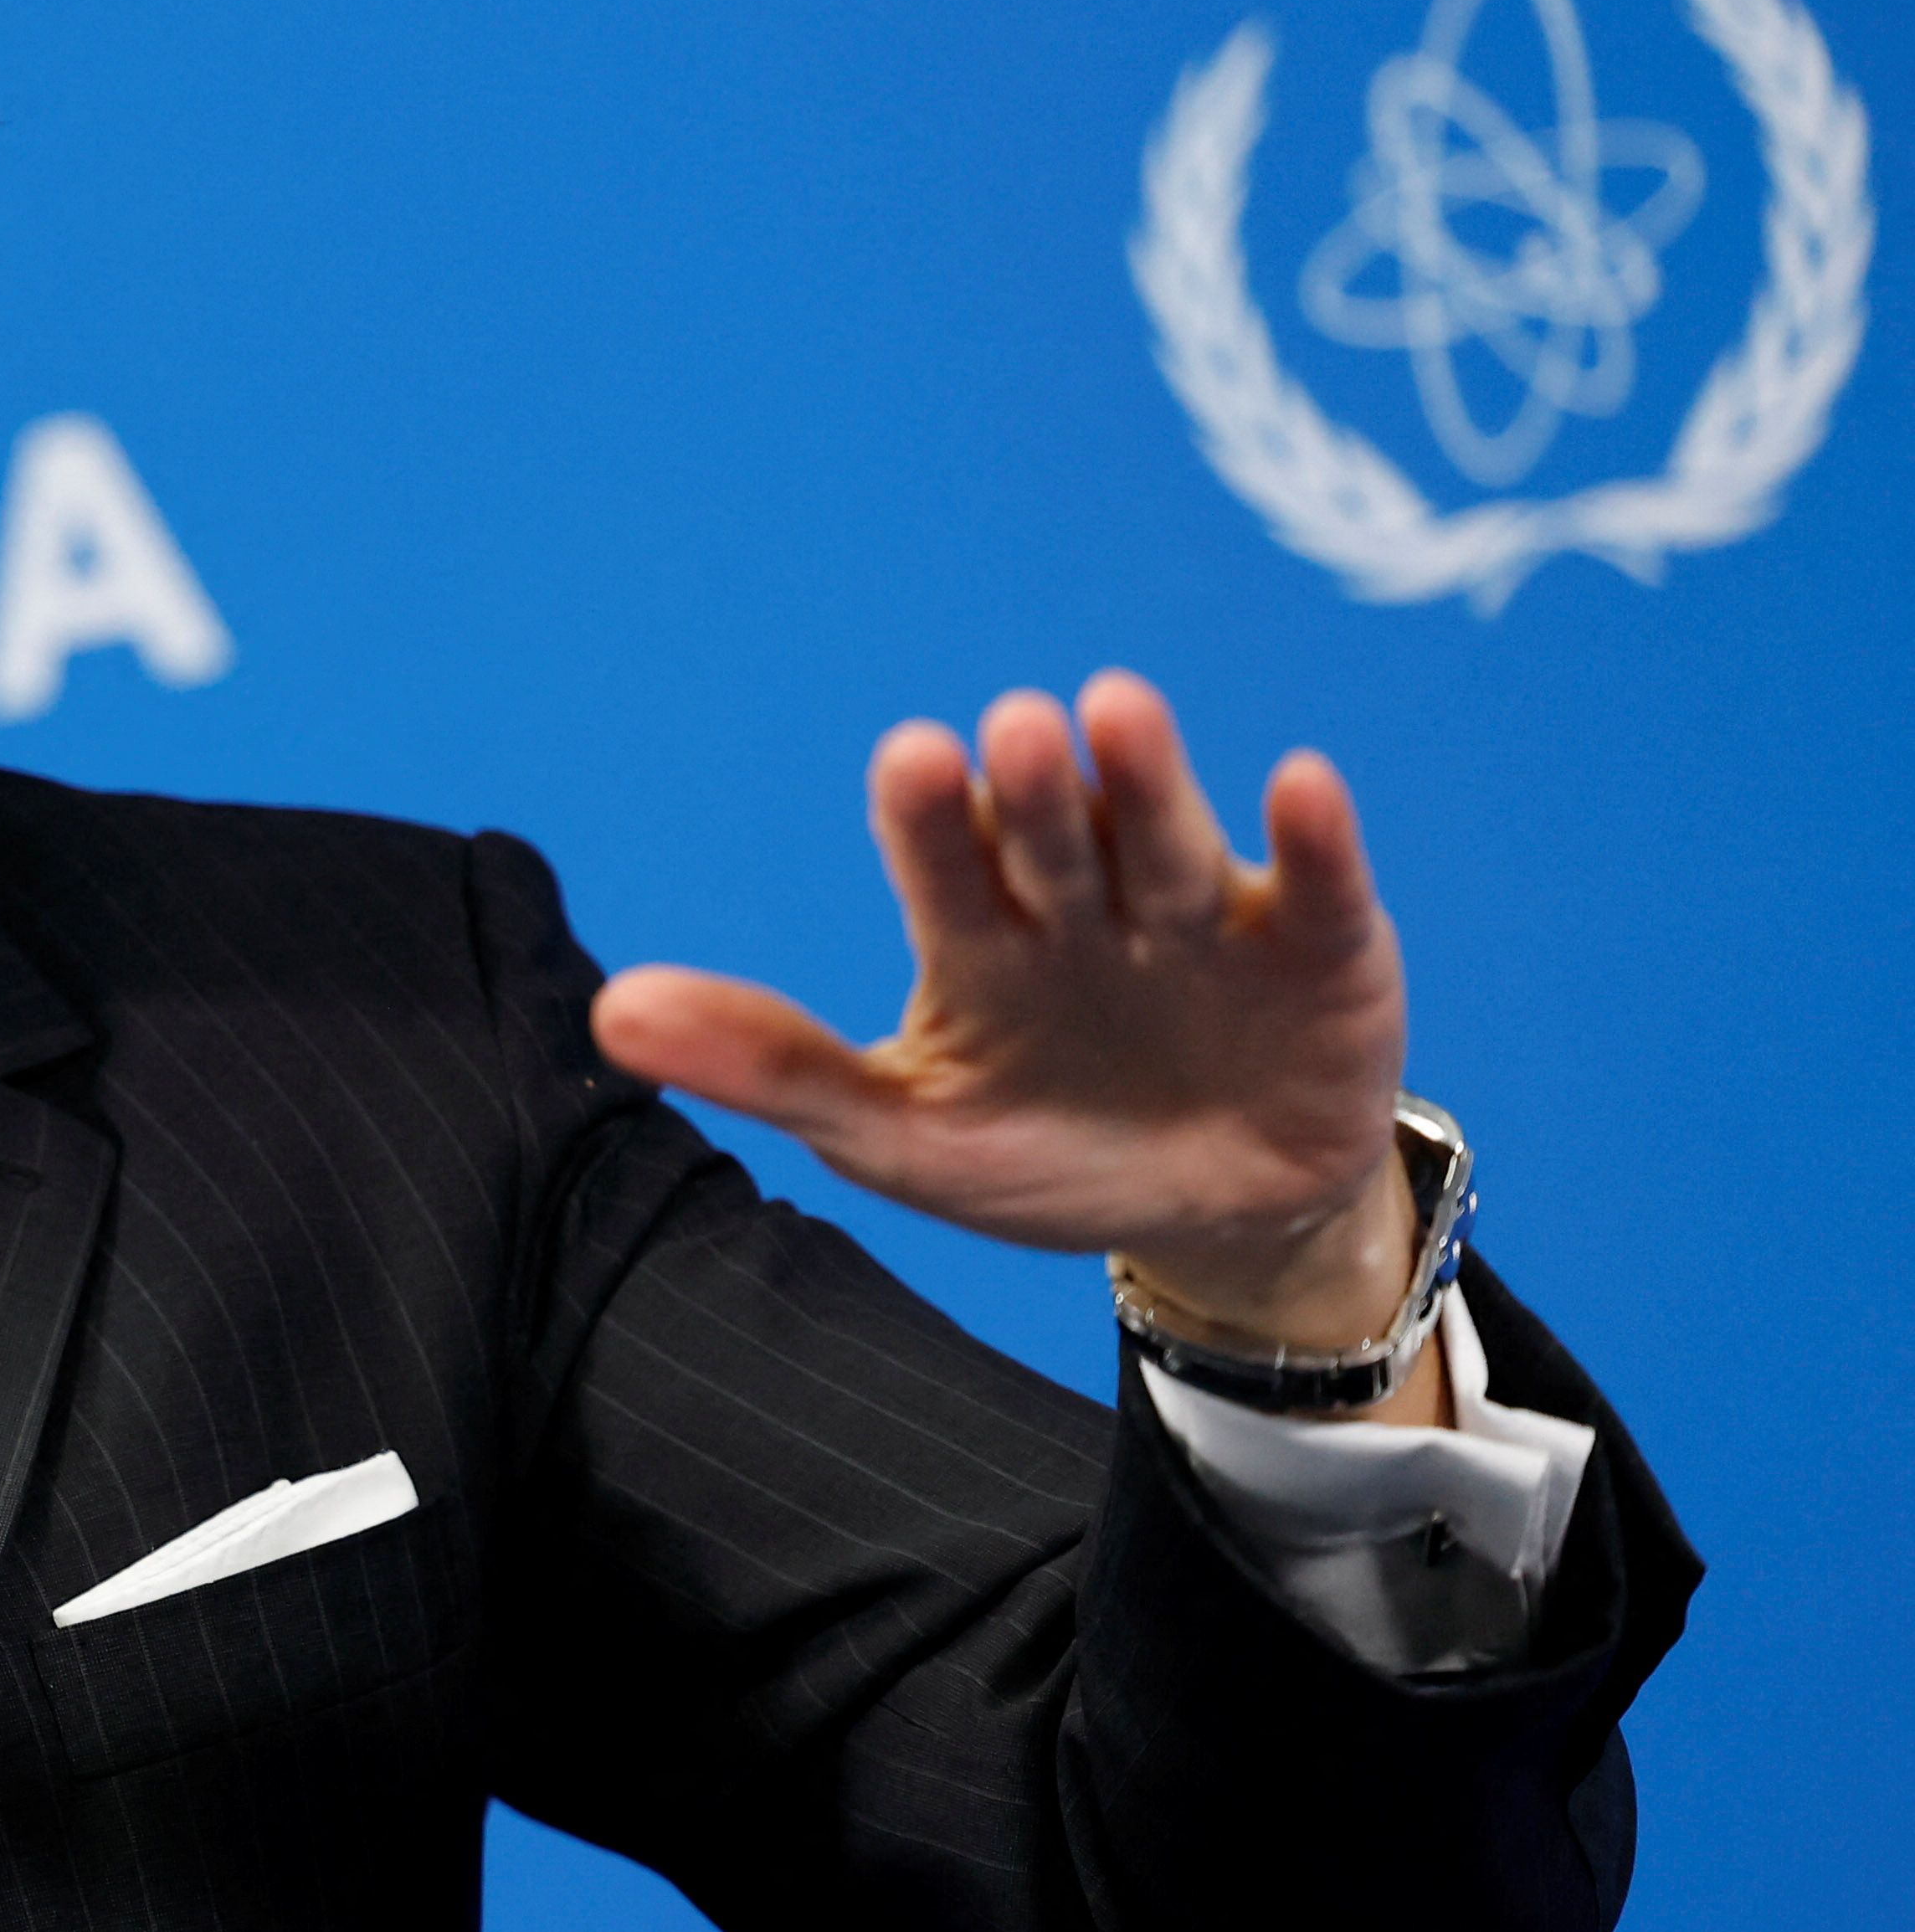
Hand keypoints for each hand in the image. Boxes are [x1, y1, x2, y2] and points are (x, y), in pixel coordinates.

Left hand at [589, 673, 1434, 1407]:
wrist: (1210, 1222)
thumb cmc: (1042, 1158)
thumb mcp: (899, 1134)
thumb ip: (769, 1065)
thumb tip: (608, 1012)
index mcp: (980, 934)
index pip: (942, 861)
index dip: (930, 815)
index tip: (912, 758)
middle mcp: (1086, 902)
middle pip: (1055, 835)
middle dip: (1038, 789)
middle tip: (1014, 729)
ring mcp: (1203, 919)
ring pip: (1169, 840)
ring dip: (1147, 779)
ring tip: (1115, 709)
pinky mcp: (1322, 952)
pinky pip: (1318, 889)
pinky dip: (1315, 842)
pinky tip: (1301, 782)